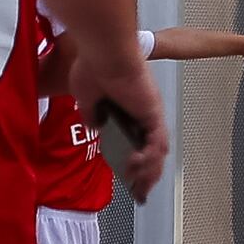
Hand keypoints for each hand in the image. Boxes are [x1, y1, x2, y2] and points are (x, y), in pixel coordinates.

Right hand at [74, 38, 173, 199]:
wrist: (103, 50)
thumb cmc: (93, 66)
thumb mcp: (86, 98)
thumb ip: (92, 115)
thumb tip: (96, 126)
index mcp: (126, 107)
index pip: (135, 141)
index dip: (134, 162)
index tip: (128, 180)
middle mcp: (141, 111)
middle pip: (151, 151)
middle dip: (147, 176)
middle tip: (139, 194)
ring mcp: (149, 112)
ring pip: (158, 150)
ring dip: (149, 171)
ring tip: (138, 185)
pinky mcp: (152, 112)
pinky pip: (158, 143)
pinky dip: (150, 158)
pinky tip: (136, 166)